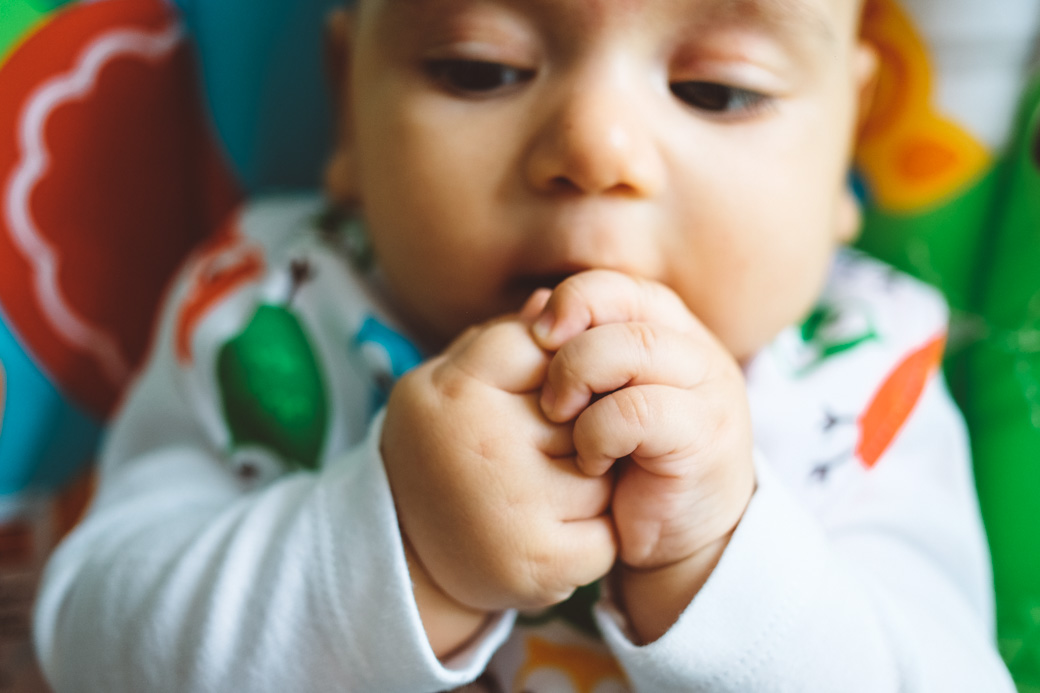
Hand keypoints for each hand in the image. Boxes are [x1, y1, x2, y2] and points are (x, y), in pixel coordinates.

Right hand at [381, 294, 616, 655]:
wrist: (401, 559)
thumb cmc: (440, 453)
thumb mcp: (446, 385)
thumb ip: (500, 340)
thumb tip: (555, 299)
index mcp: (455, 390)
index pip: (543, 346)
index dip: (555, 372)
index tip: (543, 399)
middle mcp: (483, 442)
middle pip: (584, 408)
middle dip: (578, 429)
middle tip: (539, 455)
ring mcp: (514, 505)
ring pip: (604, 470)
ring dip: (591, 483)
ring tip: (544, 496)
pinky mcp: (543, 560)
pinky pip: (610, 530)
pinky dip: (594, 535)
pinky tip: (554, 533)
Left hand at [532, 271, 755, 641]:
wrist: (676, 538)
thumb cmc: (626, 461)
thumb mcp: (594, 397)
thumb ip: (571, 350)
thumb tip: (532, 305)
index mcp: (667, 328)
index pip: (616, 286)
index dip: (571, 301)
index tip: (534, 337)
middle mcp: (693, 349)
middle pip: (623, 309)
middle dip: (568, 349)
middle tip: (546, 397)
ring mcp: (707, 389)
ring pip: (633, 349)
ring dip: (580, 384)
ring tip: (561, 425)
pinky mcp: (704, 436)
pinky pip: (640, 411)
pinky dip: (599, 432)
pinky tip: (590, 461)